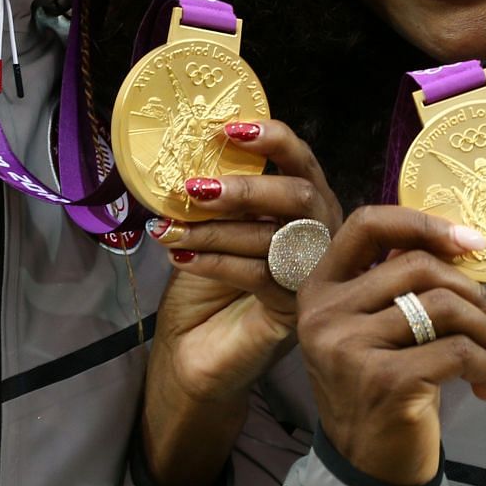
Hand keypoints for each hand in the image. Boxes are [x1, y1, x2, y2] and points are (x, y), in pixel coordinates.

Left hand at [140, 118, 342, 485]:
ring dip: (214, 229)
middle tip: (196, 189)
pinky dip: (216, 261)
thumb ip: (214, 195)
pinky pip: (260, 276)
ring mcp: (310, 276)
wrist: (193, 356)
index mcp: (302, 206)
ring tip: (169, 229)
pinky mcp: (294, 312)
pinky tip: (182, 257)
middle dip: (246, 188)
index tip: (227, 129)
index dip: (273, 139)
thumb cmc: (205, 288)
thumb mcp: (208, 229)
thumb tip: (188, 154)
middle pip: (300, 197)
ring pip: (273, 238)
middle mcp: (317, 236)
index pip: (301, 161)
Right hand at [296, 206, 485, 485]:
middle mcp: (325, 312)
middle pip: (419, 266)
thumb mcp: (374, 329)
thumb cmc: (379, 389)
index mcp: (320, 288)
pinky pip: (458, 352)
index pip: (367, 225)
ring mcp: (350, 346)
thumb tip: (462, 244)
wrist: (367, 467)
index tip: (474, 243)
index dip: (424, 223)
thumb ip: (397, 284)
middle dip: (476, 292)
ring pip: (445, 307)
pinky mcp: (384, 380)